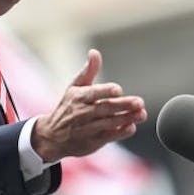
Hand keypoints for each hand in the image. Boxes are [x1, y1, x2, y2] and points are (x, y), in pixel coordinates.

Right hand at [32, 49, 146, 162]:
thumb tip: (94, 52)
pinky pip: (109, 137)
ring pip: (109, 123)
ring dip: (127, 118)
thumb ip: (88, 70)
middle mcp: (82, 113)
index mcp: (78, 97)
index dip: (105, 91)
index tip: (118, 90)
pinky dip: (120, 133)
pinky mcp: (92, 142)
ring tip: (142, 114)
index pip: (93, 93)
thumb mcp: (74, 87)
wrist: (52, 136)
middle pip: (105, 108)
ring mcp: (87, 129)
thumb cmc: (68, 107)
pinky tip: (131, 127)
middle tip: (139, 102)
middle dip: (123, 105)